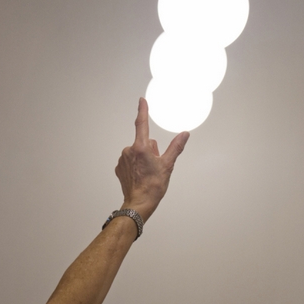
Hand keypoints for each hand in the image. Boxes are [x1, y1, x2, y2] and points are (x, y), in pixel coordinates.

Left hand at [115, 98, 188, 221]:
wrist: (139, 203)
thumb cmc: (153, 186)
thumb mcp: (168, 165)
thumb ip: (176, 147)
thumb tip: (184, 134)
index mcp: (141, 147)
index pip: (141, 124)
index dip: (143, 110)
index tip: (142, 100)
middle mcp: (129, 151)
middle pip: (144, 142)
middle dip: (150, 150)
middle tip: (155, 166)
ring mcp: (123, 159)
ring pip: (137, 152)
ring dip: (143, 158)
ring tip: (148, 173)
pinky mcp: (119, 168)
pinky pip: (130, 160)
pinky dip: (136, 165)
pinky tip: (140, 176)